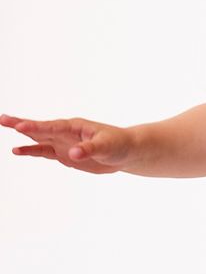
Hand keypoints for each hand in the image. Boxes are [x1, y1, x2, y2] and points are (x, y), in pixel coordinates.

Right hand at [1, 113, 137, 173]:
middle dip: (22, 124)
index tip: (19, 126)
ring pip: (39, 140)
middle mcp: (65, 133)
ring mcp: (63, 143)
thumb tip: (73, 154)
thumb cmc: (119, 144)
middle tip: (2, 119)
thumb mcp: (106, 146)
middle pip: (40, 129)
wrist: (125, 152)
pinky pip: (44, 152)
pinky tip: (18, 151)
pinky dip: (32, 151)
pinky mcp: (64, 154)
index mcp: (75, 126)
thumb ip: (89, 149)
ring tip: (6, 133)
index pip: (52, 126)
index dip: (36, 127)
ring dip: (24, 138)